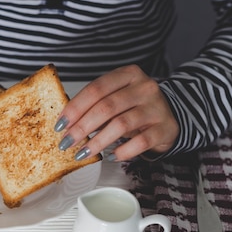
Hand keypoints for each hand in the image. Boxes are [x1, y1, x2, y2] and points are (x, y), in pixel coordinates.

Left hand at [55, 65, 179, 160]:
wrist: (171, 115)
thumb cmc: (136, 107)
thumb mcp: (118, 98)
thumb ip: (96, 105)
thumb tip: (66, 123)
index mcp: (128, 74)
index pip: (96, 89)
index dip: (75, 108)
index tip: (60, 124)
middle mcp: (144, 87)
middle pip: (106, 107)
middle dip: (82, 127)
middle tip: (67, 142)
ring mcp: (156, 107)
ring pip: (121, 124)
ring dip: (98, 141)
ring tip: (83, 153)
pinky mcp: (165, 127)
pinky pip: (141, 142)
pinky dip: (123, 151)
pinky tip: (112, 156)